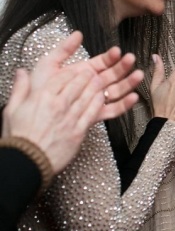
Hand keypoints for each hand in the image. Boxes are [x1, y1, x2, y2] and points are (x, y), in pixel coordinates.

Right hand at [2, 33, 114, 173]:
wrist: (26, 161)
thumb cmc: (19, 137)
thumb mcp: (12, 109)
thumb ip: (20, 88)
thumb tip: (21, 72)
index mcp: (43, 97)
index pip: (64, 77)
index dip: (75, 72)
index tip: (80, 69)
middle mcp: (59, 104)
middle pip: (80, 84)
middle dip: (90, 76)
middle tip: (96, 73)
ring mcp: (71, 118)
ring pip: (90, 96)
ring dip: (100, 86)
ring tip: (104, 81)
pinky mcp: (80, 131)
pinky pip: (95, 113)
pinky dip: (102, 103)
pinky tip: (106, 98)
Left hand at [26, 31, 143, 121]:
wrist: (33, 119)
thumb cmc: (38, 94)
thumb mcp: (47, 66)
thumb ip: (63, 50)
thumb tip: (78, 33)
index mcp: (81, 73)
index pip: (100, 63)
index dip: (110, 57)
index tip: (117, 51)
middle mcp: (90, 86)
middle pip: (111, 75)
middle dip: (123, 67)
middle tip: (131, 59)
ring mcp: (94, 100)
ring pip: (115, 90)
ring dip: (128, 82)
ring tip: (138, 75)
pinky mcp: (95, 115)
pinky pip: (112, 110)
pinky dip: (124, 104)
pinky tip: (133, 98)